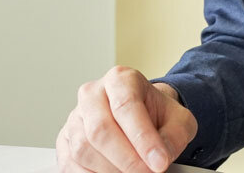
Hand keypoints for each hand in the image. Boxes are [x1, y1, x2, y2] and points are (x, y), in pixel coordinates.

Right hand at [56, 65, 196, 172]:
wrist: (145, 117)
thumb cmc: (158, 116)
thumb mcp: (179, 120)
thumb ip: (174, 135)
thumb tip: (159, 156)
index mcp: (121, 79)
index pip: (126, 106)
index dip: (142, 138)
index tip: (159, 162)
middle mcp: (92, 94)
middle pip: (100, 130)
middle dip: (126, 160)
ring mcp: (75, 118)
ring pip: (83, 150)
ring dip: (110, 170)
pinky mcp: (64, 141)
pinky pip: (70, 164)